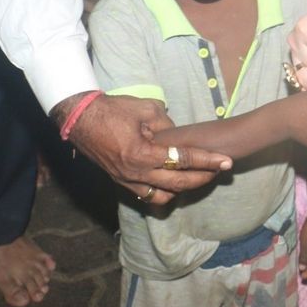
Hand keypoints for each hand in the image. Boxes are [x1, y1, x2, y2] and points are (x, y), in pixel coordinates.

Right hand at [58, 93, 230, 204]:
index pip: (183, 161)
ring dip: (183, 190)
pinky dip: (163, 193)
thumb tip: (180, 137)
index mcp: (143, 154)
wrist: (81, 119)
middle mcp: (136, 173)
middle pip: (178, 184)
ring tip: (198, 178)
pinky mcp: (121, 182)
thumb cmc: (113, 110)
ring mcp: (127, 181)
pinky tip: (174, 184)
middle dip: (203, 178)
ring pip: (162, 197)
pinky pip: (147, 196)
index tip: (226, 161)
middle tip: (220, 171)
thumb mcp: (147, 109)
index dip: (207, 161)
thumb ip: (168, 125)